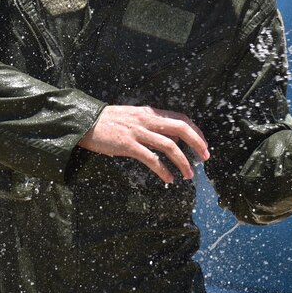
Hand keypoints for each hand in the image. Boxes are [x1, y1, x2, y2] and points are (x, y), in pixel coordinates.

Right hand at [79, 105, 210, 182]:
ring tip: (189, 175)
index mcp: (149, 113)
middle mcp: (146, 120)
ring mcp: (137, 132)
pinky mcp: (128, 145)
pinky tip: (169, 179)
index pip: (180, 118)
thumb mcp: (132, 117)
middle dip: (197, 143)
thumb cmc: (107, 122)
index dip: (196, 131)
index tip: (203, 144)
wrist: (85, 122)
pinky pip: (151, 159)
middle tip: (206, 157)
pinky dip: (163, 170)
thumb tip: (168, 138)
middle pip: (180, 129)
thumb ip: (150, 124)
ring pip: (169, 146)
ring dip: (183, 162)